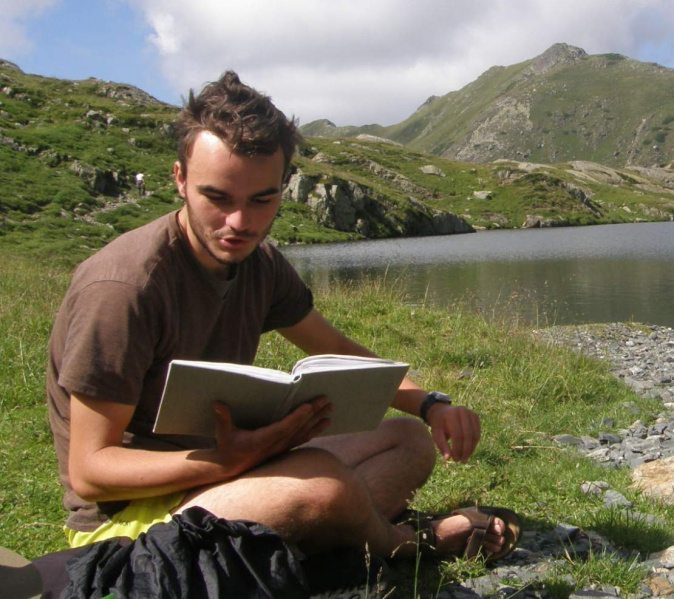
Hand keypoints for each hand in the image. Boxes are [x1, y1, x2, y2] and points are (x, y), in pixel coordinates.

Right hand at [209, 397, 331, 477]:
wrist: (231, 467)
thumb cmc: (227, 447)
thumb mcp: (222, 432)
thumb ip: (222, 417)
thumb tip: (218, 404)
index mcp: (263, 439)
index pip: (284, 427)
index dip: (297, 417)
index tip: (309, 406)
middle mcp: (276, 444)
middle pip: (299, 427)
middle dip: (314, 414)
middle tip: (327, 401)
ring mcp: (281, 447)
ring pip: (304, 433)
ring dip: (317, 421)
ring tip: (330, 411)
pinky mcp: (283, 448)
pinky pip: (302, 439)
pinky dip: (314, 431)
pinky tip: (323, 424)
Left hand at [426, 404, 479, 462]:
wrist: (442, 412)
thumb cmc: (438, 425)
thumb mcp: (436, 434)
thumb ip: (441, 445)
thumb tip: (448, 458)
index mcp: (451, 414)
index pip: (457, 435)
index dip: (457, 449)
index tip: (455, 459)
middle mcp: (462, 411)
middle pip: (468, 435)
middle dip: (465, 450)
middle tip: (462, 461)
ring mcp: (471, 413)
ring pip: (475, 435)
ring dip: (471, 449)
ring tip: (465, 458)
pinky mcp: (475, 417)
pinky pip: (477, 433)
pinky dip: (474, 444)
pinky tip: (468, 451)